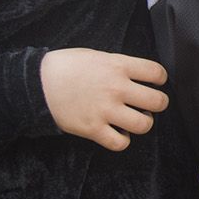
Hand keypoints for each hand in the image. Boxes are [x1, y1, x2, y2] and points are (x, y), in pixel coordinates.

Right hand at [40, 48, 168, 151]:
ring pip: (144, 125)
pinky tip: (118, 132)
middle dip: (159, 104)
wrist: (37, 83)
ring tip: (136, 119)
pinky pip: (121, 143)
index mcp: (119, 66)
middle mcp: (116, 88)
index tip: (156, 82)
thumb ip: (119, 65)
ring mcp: (105, 110)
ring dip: (144, 123)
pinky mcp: (93, 129)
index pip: (157, 73)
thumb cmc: (65, 66)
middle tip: (151, 104)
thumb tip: (135, 74)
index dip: (161, 79)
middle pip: (158, 101)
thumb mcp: (97, 56)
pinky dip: (123, 140)